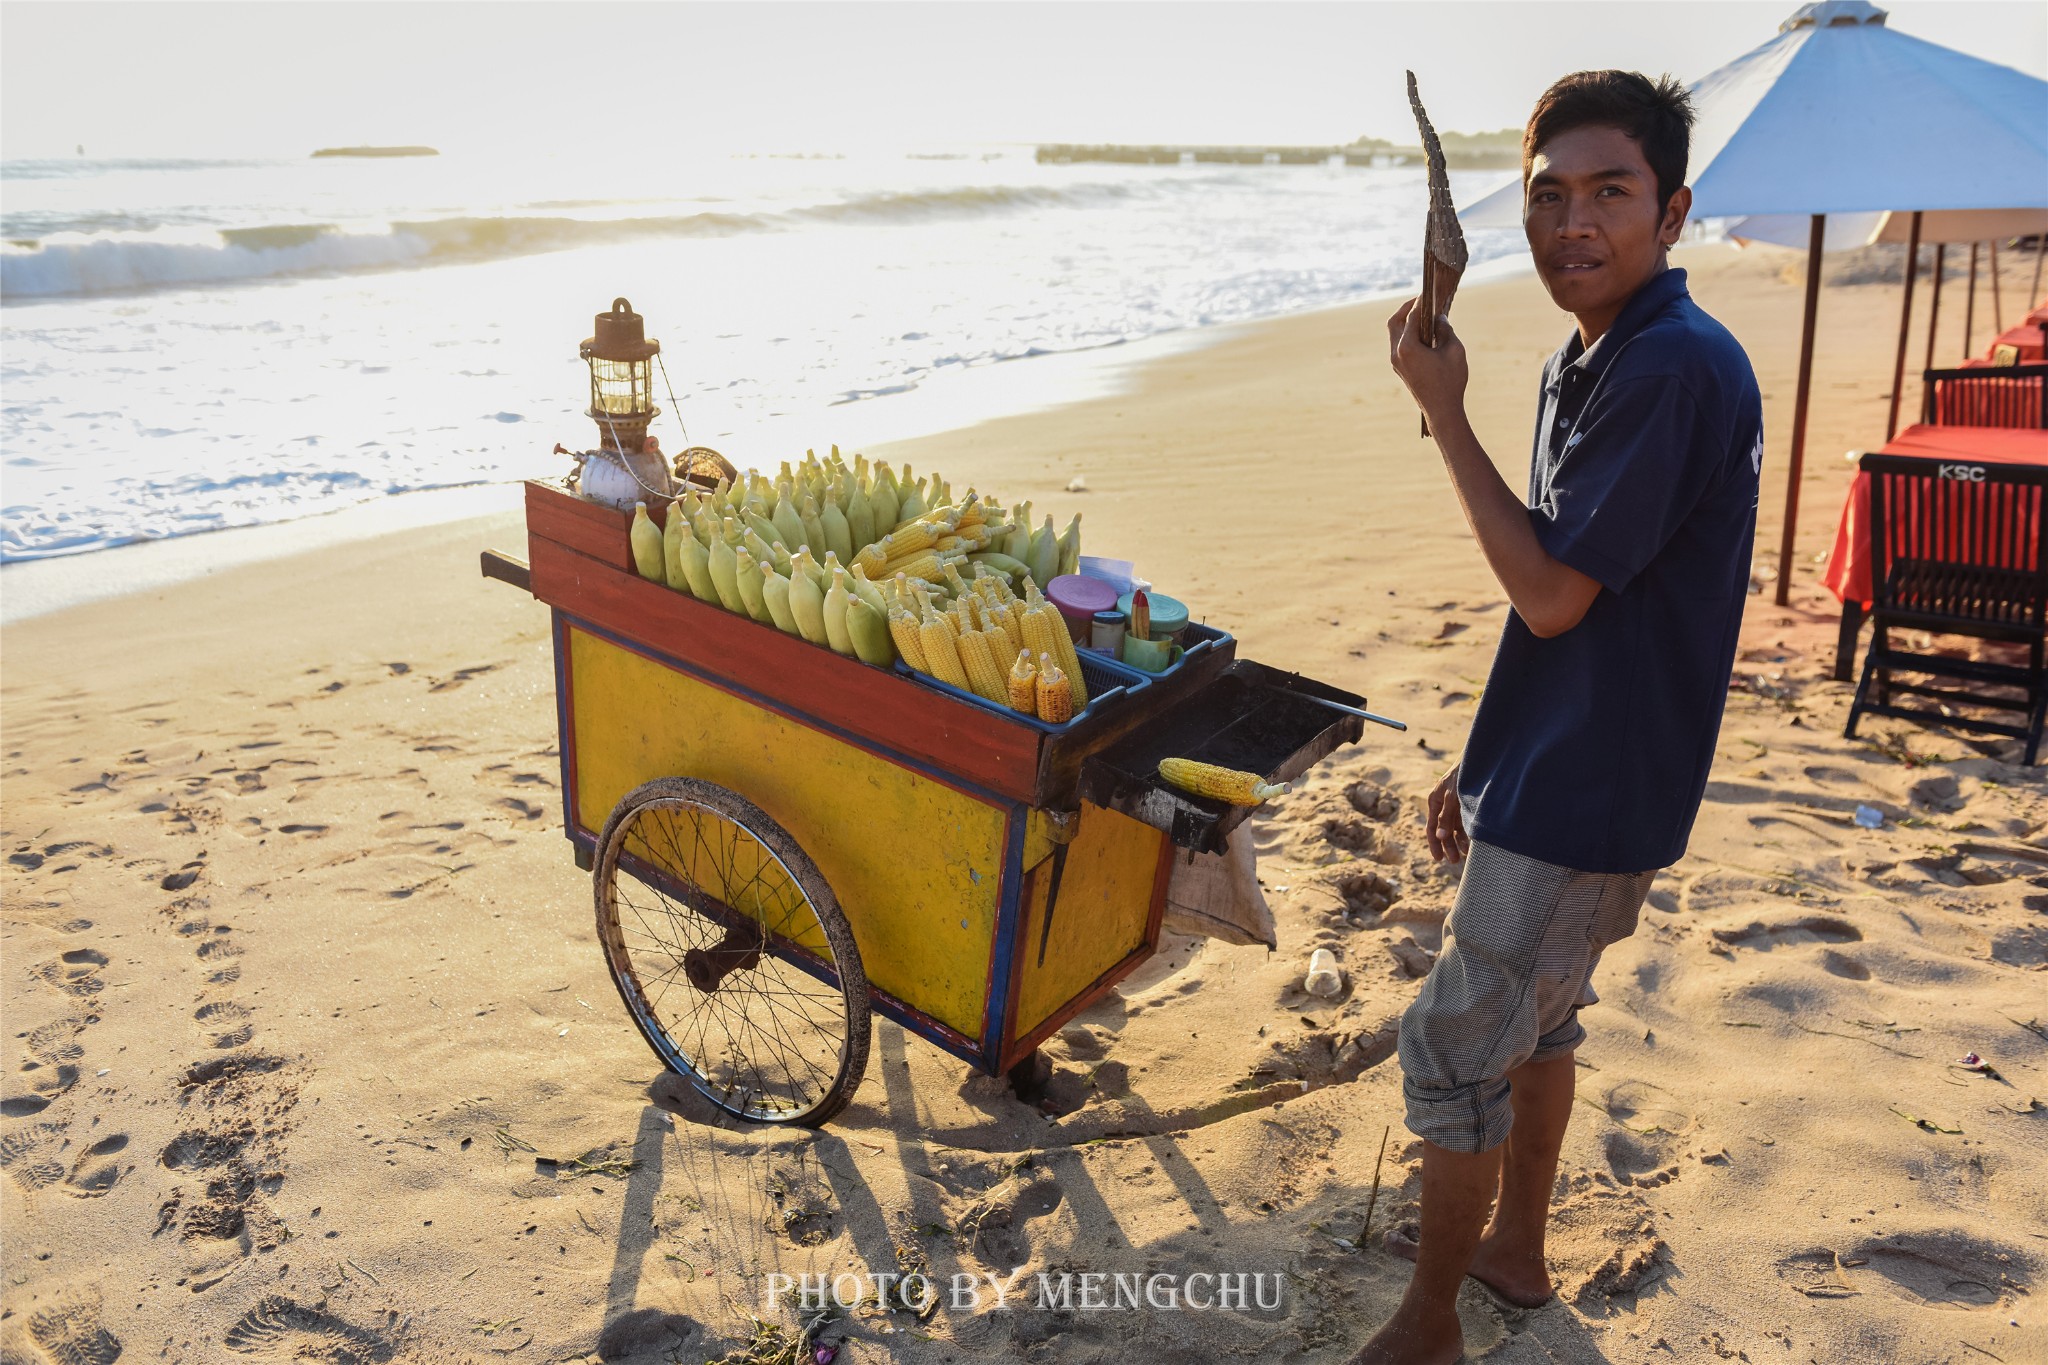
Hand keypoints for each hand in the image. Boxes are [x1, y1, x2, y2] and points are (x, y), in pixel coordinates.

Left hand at [1387, 297, 1468, 430]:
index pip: (1411, 315)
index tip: (1429, 291)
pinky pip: (1399, 345)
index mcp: (1407, 347)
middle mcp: (1396, 353)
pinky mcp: (1400, 369)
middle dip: (1406, 308)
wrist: (1442, 411)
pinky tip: (1424, 332)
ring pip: (1395, 334)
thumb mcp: (1454, 349)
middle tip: (1422, 300)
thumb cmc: (1450, 381)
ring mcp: (1396, 362)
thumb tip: (1439, 318)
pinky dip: (1408, 334)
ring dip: (1406, 321)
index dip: (1421, 301)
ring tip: (1424, 314)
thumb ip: (1445, 329)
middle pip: (1394, 322)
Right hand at [1425, 763, 1467, 862]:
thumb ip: (1445, 817)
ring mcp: (1456, 805)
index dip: (1435, 844)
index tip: (1438, 859)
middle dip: (1449, 846)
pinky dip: (1468, 832)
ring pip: (1456, 828)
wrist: (1479, 760)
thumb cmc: (1461, 776)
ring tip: (1467, 854)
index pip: (1432, 828)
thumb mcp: (1451, 797)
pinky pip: (1465, 822)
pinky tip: (1473, 842)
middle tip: (1455, 861)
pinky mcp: (1467, 804)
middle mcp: (1444, 805)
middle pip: (1444, 830)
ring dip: (1460, 841)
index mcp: (1435, 801)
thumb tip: (1439, 836)